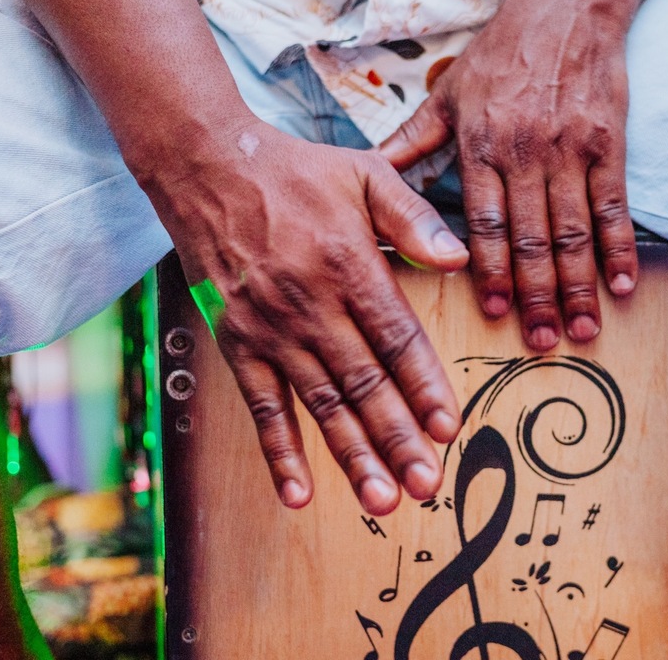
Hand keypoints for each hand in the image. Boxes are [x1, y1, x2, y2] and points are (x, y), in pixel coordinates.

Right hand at [149, 123, 468, 515]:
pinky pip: (262, 407)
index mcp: (351, 265)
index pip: (397, 339)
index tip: (450, 428)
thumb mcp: (365, 174)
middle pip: (364, 383)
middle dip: (398, 439)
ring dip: (351, 455)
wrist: (207, 168)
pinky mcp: (237, 343)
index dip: (425, 387)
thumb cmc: (295, 173)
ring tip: (381, 499)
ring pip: (320, 404)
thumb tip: (460, 258)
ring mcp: (272, 329)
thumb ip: (413, 218)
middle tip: (426, 485)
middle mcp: (312, 305)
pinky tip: (299, 493)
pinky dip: (280, 452)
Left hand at [379, 2, 637, 350]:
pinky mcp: (608, 143)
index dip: (489, 271)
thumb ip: (412, 140)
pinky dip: (621, 247)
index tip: (495, 312)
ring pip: (574, 231)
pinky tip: (624, 285)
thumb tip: (369, 175)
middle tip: (541, 343)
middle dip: (536, 295)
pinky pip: (614, 205)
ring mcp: (570, 150)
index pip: (482, 222)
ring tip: (582, 330)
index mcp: (480, 145)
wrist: (568, 6)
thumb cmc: (502, 52)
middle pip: (530, 238)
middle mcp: (524, 153)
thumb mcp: (447, 93)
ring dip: (579, 285)